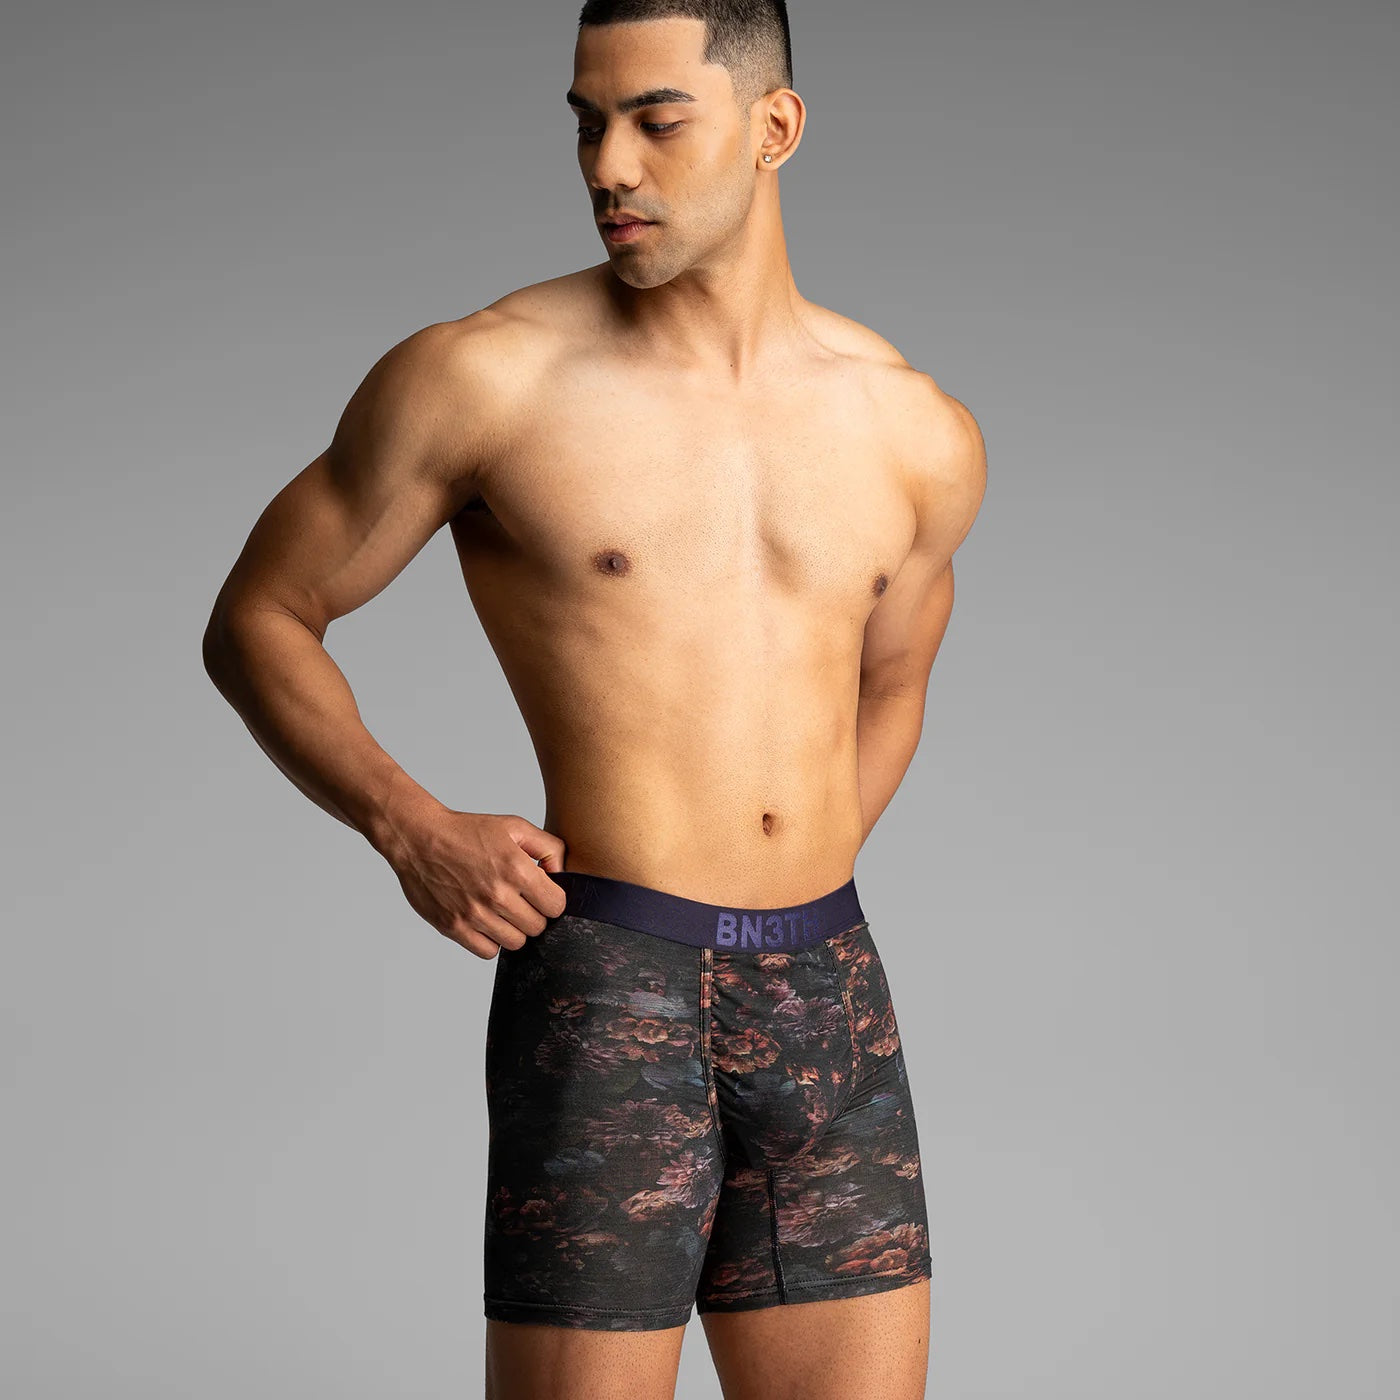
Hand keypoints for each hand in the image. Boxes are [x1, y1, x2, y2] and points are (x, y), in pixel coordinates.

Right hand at [383, 805, 568, 957]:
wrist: (419, 838)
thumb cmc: (467, 831)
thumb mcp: (514, 826)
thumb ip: (548, 848)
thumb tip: (562, 874)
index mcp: (516, 869)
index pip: (556, 906)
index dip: (552, 900)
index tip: (542, 894)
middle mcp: (497, 895)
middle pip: (537, 927)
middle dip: (534, 914)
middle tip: (521, 901)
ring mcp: (475, 914)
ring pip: (515, 943)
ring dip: (514, 929)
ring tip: (502, 911)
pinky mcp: (454, 927)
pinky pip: (488, 951)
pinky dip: (491, 941)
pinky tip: (486, 922)